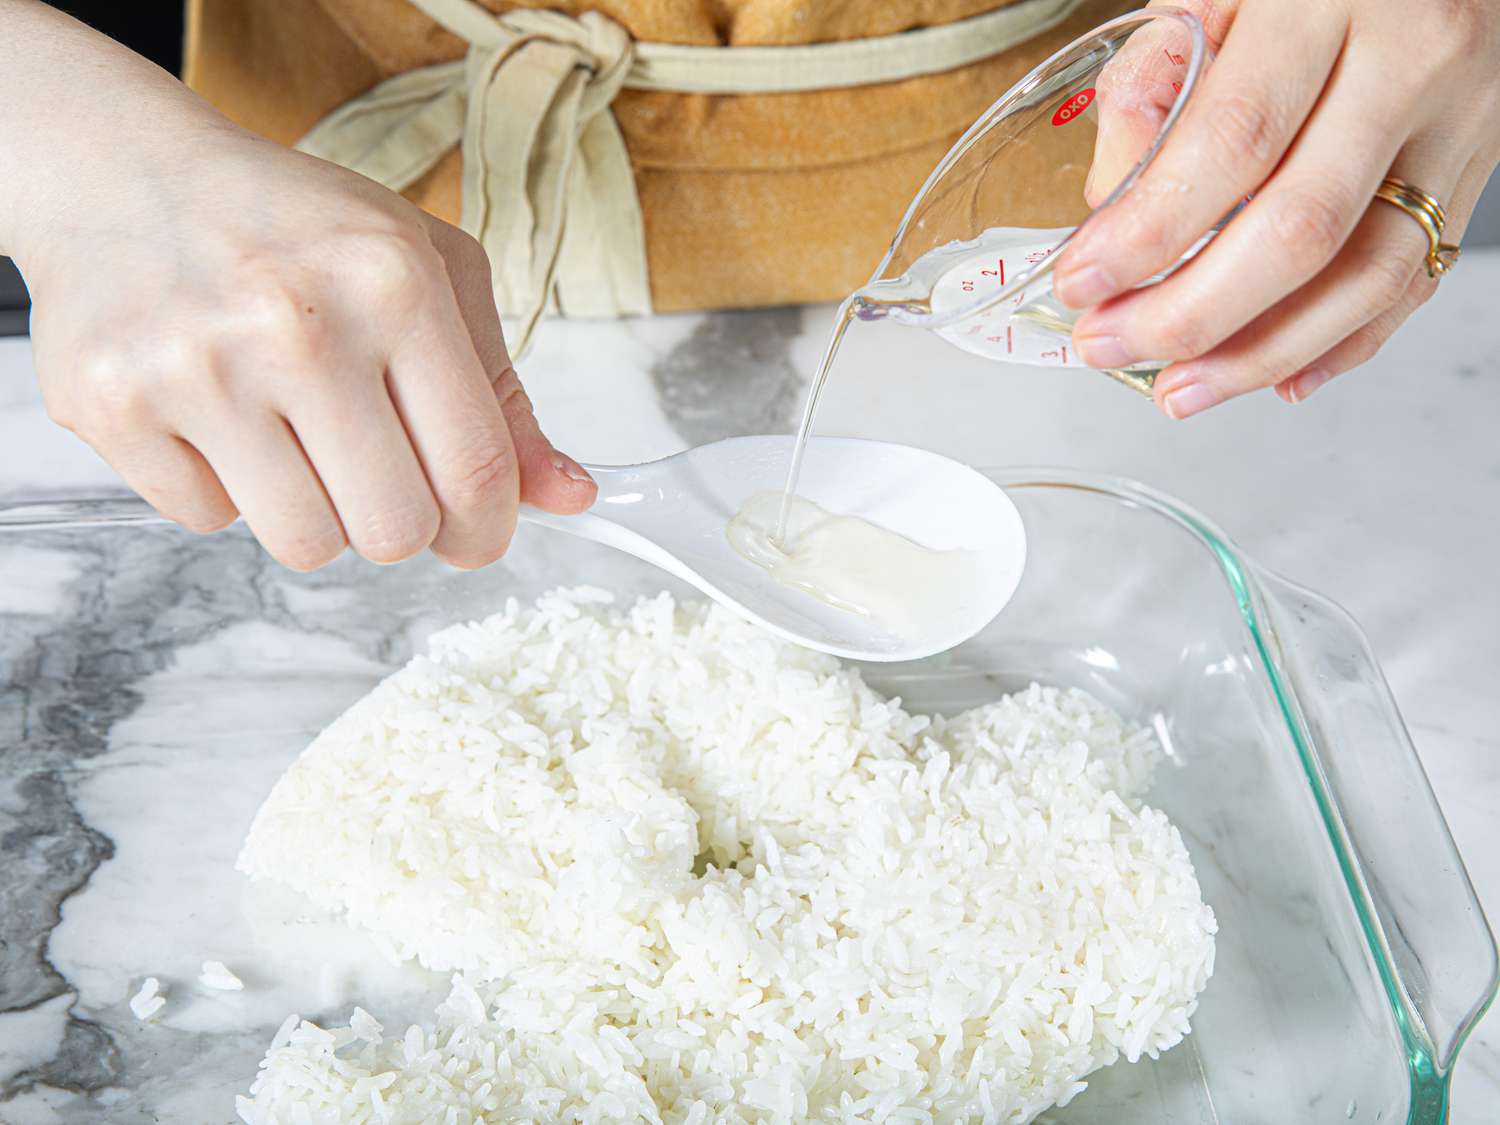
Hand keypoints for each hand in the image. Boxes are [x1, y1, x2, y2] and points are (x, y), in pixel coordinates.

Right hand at [22, 126, 595, 569]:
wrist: (126, 176)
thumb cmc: (300, 233)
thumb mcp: (430, 278)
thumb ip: (503, 398)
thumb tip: (571, 498)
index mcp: (396, 282)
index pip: (478, 470)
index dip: (488, 527)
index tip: (477, 534)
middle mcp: (298, 323)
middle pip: (396, 529)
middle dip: (399, 522)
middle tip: (374, 472)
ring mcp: (196, 366)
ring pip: (307, 544)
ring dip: (314, 513)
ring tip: (293, 436)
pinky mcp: (112, 405)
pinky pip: (208, 522)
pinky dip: (223, 489)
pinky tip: (215, 416)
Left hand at [1052, 0, 1499, 416]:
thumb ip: (1152, 88)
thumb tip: (1111, 209)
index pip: (1232, 140)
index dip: (1149, 229)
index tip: (1083, 280)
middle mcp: (1410, 60)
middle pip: (1299, 228)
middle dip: (1189, 312)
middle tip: (1110, 342)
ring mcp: (1458, 123)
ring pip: (1366, 276)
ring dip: (1259, 353)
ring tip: (1178, 389)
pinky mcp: (1477, 172)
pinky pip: (1413, 283)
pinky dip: (1339, 345)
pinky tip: (1272, 377)